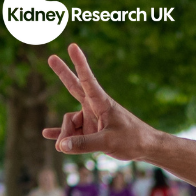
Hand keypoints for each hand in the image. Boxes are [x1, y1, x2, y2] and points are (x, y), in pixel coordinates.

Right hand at [42, 44, 154, 159]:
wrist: (146, 149)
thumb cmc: (133, 140)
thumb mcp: (108, 143)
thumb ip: (84, 144)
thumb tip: (61, 146)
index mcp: (102, 103)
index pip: (88, 80)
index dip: (80, 64)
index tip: (73, 46)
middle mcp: (94, 108)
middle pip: (74, 87)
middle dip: (63, 73)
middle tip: (51, 58)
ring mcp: (92, 119)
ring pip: (70, 123)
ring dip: (66, 135)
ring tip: (61, 148)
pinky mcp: (91, 131)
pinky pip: (73, 133)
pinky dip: (62, 135)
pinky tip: (48, 135)